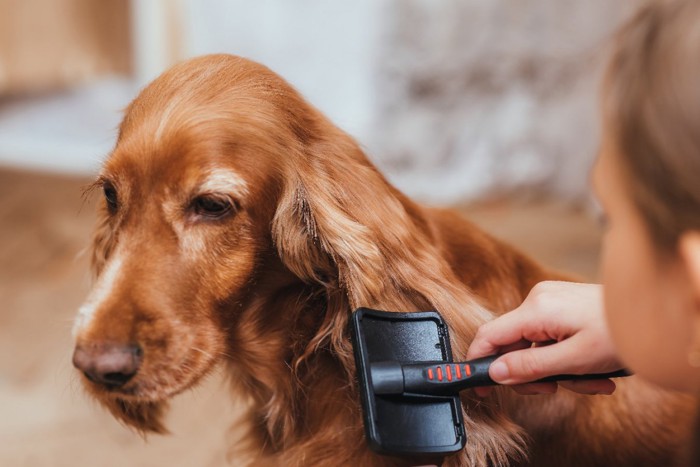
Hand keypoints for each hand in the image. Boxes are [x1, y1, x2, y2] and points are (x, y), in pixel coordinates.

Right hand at [466, 281, 622, 396]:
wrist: (655, 316)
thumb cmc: (619, 335)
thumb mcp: (573, 360)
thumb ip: (530, 367)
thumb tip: (495, 372)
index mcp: (536, 310)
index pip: (489, 336)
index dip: (480, 362)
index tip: (479, 387)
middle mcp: (538, 300)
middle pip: (514, 345)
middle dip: (533, 373)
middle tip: (554, 389)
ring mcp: (550, 300)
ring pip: (535, 345)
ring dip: (557, 369)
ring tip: (591, 381)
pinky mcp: (562, 305)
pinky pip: (549, 337)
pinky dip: (564, 357)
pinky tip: (591, 369)